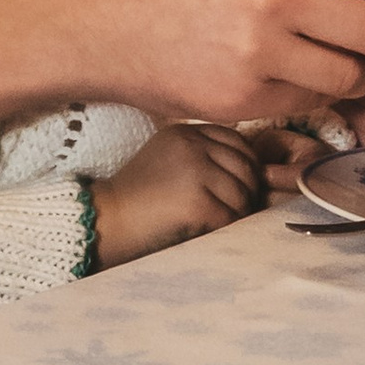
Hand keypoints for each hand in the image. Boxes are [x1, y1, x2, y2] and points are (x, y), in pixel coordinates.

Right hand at [92, 122, 268, 267]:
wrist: (107, 221)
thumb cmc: (138, 196)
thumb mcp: (168, 159)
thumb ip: (204, 155)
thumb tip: (258, 170)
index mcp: (186, 132)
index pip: (237, 141)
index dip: (245, 165)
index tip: (238, 185)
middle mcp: (193, 146)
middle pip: (246, 167)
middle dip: (248, 191)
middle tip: (234, 210)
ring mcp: (196, 172)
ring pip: (243, 194)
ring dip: (237, 213)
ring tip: (218, 222)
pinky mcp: (197, 202)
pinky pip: (231, 217)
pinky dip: (226, 229)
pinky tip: (208, 232)